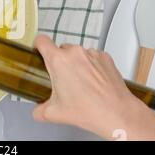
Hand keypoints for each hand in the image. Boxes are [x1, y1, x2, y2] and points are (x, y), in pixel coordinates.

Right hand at [32, 34, 154, 140]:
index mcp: (59, 61)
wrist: (117, 113)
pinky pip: (92, 57)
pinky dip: (90, 66)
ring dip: (75, 64)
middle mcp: (75, 53)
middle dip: (59, 62)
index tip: (38, 51)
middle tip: (62, 79)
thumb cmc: (90, 110)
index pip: (41, 40)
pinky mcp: (105, 57)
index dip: (38, 45)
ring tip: (80, 83)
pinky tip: (92, 82)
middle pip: (60, 49)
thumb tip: (38, 110)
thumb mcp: (54, 113)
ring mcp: (92, 54)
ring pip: (77, 53)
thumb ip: (39, 109)